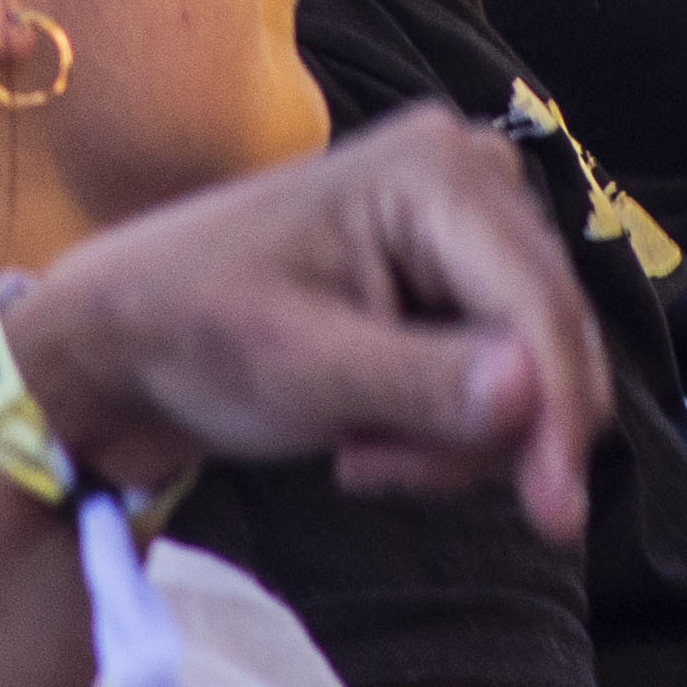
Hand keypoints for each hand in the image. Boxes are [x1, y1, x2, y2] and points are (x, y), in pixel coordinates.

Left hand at [0, 109, 603, 538]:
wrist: (127, 338)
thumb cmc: (193, 332)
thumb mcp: (303, 368)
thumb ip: (423, 385)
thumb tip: (535, 395)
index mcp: (434, 171)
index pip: (540, 305)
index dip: (559, 413)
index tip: (556, 516)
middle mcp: (472, 178)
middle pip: (549, 341)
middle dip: (474, 432)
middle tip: (366, 468)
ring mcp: (472, 227)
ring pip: (535, 372)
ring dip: (451, 441)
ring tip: (353, 450)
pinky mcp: (462, 278)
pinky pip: (505, 380)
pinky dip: (444, 432)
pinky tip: (365, 434)